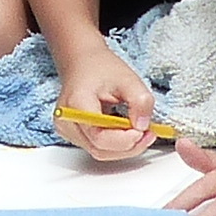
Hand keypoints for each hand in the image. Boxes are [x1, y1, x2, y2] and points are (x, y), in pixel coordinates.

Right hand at [55, 42, 161, 162]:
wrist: (83, 63)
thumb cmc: (101, 68)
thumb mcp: (128, 78)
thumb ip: (140, 101)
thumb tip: (143, 126)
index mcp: (76, 104)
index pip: (99, 137)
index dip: (125, 140)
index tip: (144, 131)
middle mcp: (66, 121)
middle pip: (99, 149)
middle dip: (128, 146)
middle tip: (148, 134)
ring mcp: (67, 130)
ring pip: (100, 152)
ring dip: (124, 147)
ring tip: (140, 131)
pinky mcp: (73, 134)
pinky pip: (97, 147)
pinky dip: (116, 144)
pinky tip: (127, 131)